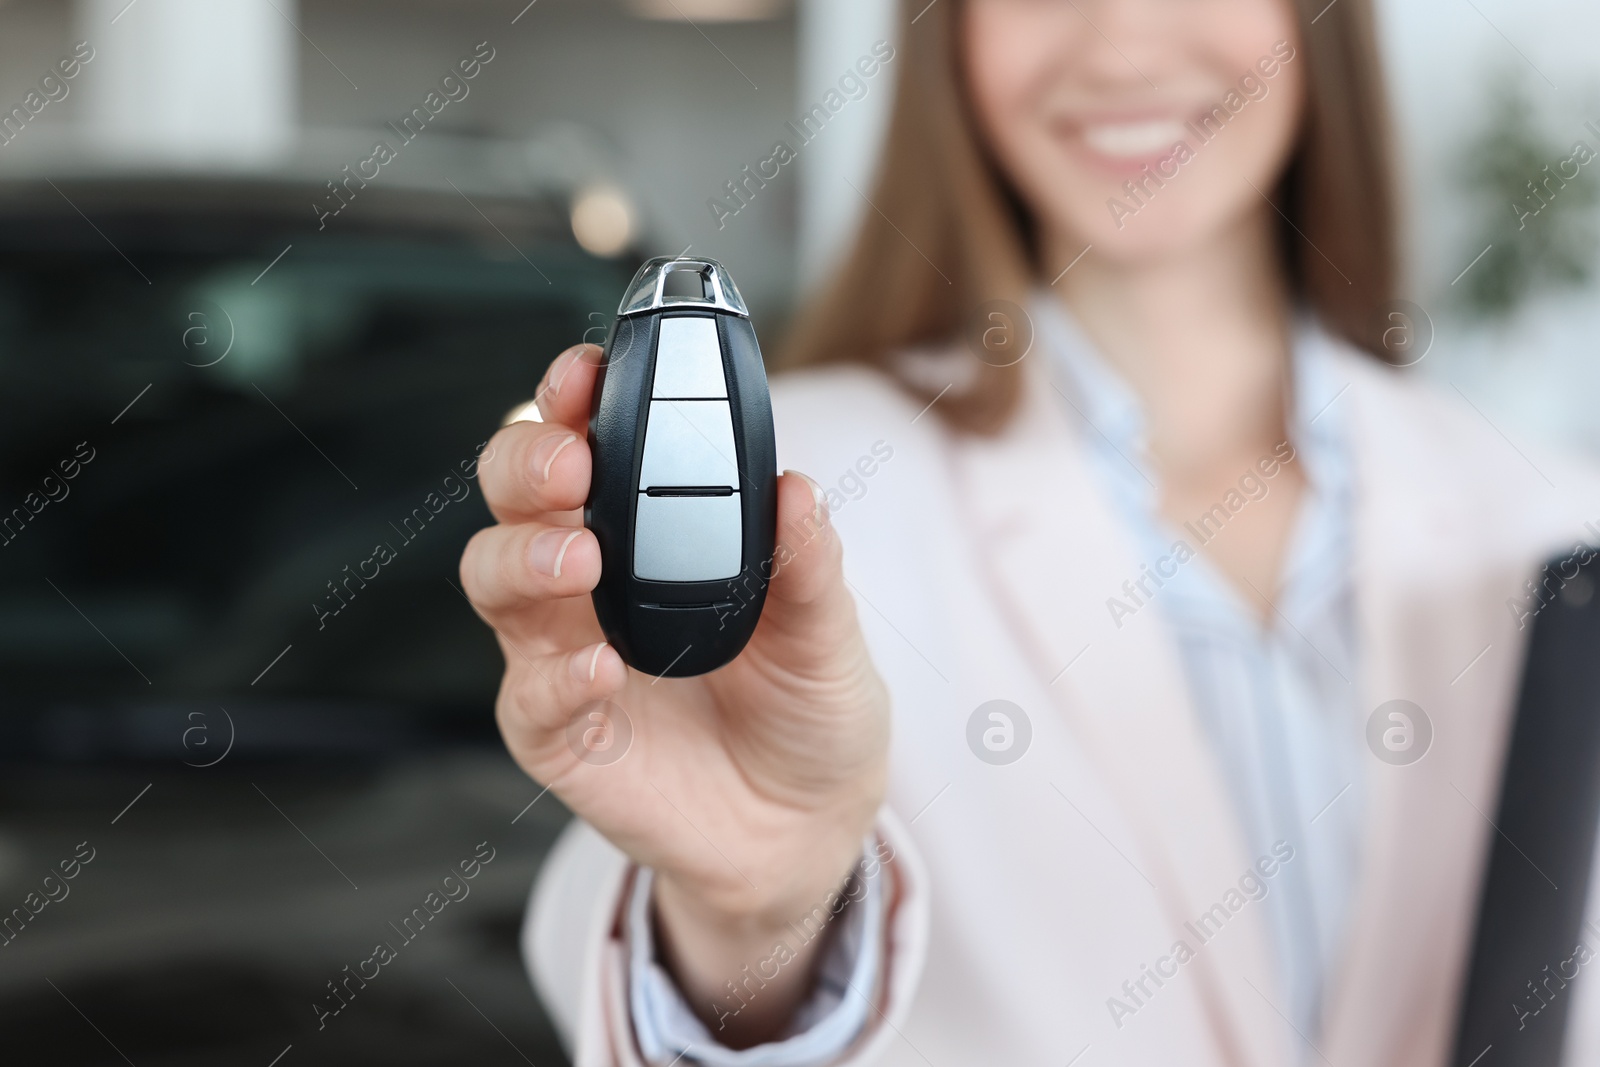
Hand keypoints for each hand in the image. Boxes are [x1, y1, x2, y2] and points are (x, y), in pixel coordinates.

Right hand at [461, 344, 889, 1043]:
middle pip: (517, 493)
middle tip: (573, 466)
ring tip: (581, 563)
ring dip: (527, 558)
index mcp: (650, 528)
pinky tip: (602, 668)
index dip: (575, 397)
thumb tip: (796, 489)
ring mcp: (562, 651)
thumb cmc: (805, 708)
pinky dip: (557, 676)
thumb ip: (810, 566)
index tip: (587, 371)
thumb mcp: (829, 632)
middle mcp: (592, 578)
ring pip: (495, 579)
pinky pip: (530, 696)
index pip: (591, 440)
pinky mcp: (556, 733)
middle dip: (528, 462)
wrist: (801, 829)